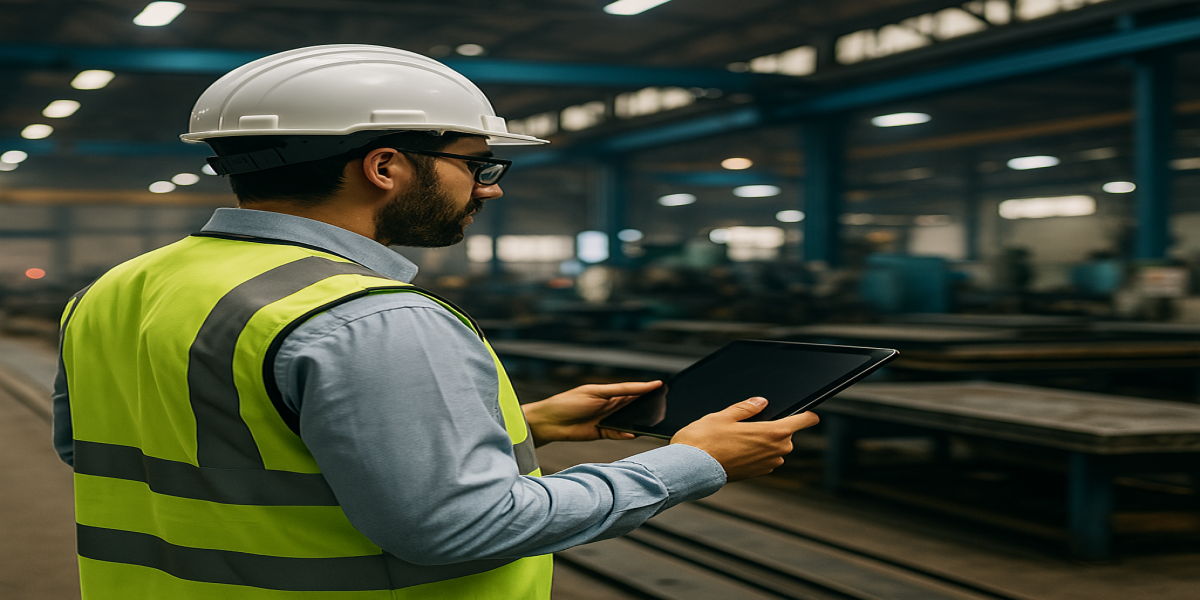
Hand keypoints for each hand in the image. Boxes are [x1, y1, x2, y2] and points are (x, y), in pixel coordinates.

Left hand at [522, 381, 661, 444]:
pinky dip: (625, 434)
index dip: (646, 388)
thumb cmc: (568, 402)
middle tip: (662, 406)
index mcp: (607, 392)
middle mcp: (608, 405)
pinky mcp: (601, 433)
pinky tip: (632, 434)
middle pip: (632, 405)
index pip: (631, 389)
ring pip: (627, 420)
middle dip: (646, 405)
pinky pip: (618, 434)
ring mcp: (606, 419)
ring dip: (637, 421)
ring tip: (651, 421)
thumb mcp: (595, 392)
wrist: (549, 422)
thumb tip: (640, 387)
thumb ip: (618, 391)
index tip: (662, 386)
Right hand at [671, 397, 819, 481]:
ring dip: (763, 441)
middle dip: (774, 427)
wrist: (689, 469)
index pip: (803, 421)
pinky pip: (764, 459)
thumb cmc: (704, 440)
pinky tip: (735, 448)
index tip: (810, 413)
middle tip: (750, 421)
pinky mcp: (756, 474)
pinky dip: (755, 452)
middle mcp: (775, 451)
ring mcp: (766, 465)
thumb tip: (761, 402)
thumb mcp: (724, 415)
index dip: (808, 415)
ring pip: (774, 447)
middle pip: (786, 434)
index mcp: (773, 433)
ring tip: (737, 436)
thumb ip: (746, 408)